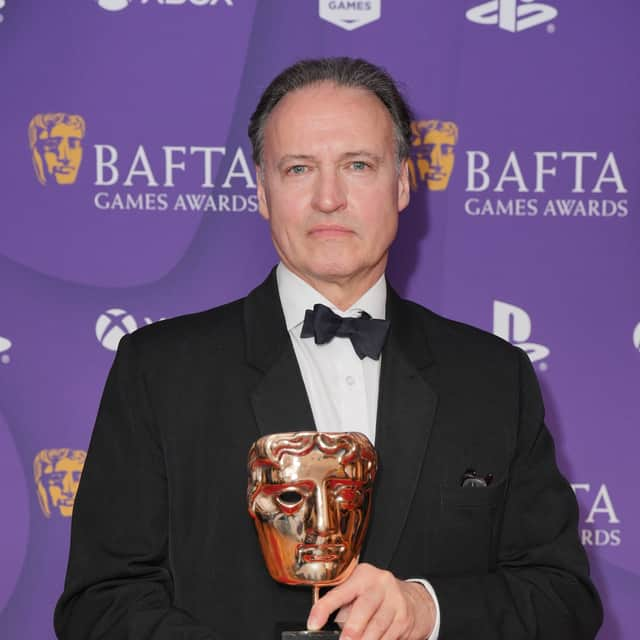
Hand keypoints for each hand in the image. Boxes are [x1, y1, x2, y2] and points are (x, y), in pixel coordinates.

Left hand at [307, 563, 435, 639]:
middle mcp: (380, 584)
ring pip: (377, 626)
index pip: (341, 591)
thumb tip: (326, 622)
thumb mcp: (360, 589)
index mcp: (363, 575)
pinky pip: (388, 636)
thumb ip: (345, 603)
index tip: (313, 624)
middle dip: (352, 629)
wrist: (414, 600)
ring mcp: (395, 601)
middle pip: (364, 608)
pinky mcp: (404, 618)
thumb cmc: (378, 595)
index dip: (325, 607)